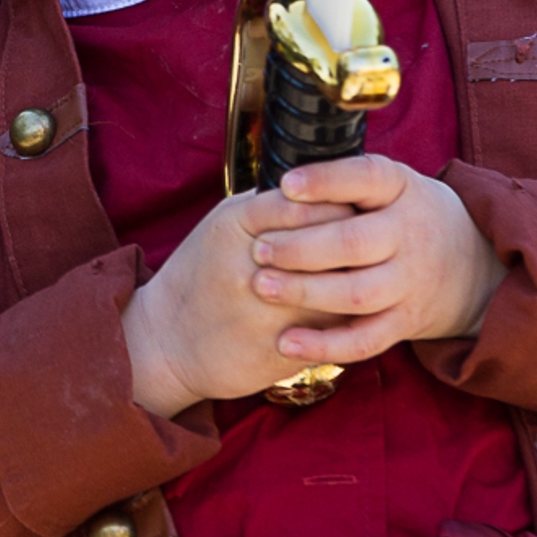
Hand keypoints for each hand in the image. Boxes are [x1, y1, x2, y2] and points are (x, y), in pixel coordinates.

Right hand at [122, 187, 357, 416]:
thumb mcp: (222, 227)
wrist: (165, 342)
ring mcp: (265, 311)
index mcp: (236, 224)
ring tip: (365, 275)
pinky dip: (348, 320)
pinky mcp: (277, 350)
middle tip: (370, 240)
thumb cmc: (199, 277)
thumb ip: (266, 206)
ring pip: (338, 289)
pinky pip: (332, 332)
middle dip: (356, 241)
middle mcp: (251, 265)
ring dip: (358, 281)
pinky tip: (350, 311)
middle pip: (329, 243)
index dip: (339, 204)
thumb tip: (321, 186)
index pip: (306, 202)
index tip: (354, 208)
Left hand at [246, 156, 505, 368]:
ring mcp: (410, 282)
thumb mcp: (392, 183)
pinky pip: (364, 340)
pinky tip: (285, 341)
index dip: (326, 181)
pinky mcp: (404, 321)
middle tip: (259, 248)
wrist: (473, 263)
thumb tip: (279, 180)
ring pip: (356, 293)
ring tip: (260, 284)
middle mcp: (411, 235)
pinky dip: (324, 345)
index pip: (366, 178)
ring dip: (305, 292)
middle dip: (301, 247)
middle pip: (355, 242)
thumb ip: (347, 180)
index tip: (286, 185)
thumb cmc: (405, 215)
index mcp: (401, 189)